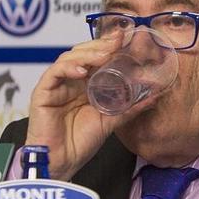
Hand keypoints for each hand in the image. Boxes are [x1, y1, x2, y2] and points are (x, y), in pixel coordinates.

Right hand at [24, 39, 141, 180]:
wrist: (63, 161)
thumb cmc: (82, 141)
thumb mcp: (112, 120)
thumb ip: (131, 107)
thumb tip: (155, 95)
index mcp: (85, 84)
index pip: (95, 58)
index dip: (108, 45)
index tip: (124, 37)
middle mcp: (70, 81)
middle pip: (82, 53)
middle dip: (99, 45)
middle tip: (117, 41)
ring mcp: (56, 85)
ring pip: (68, 58)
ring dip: (87, 54)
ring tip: (104, 55)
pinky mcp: (43, 92)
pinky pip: (53, 73)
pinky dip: (68, 68)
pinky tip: (82, 72)